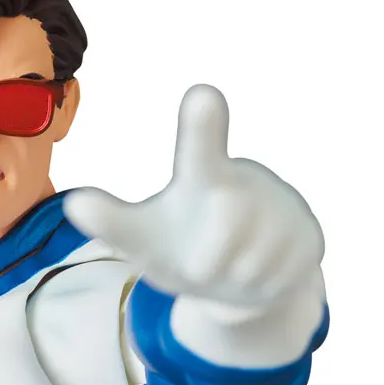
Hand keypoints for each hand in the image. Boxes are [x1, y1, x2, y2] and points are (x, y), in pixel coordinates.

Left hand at [63, 84, 323, 305]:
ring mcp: (284, 208)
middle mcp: (247, 182)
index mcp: (205, 176)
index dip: (202, 128)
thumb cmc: (181, 247)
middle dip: (204, 260)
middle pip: (221, 228)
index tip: (202, 95)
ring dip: (227, 278)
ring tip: (231, 266)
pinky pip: (272, 279)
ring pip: (243, 265)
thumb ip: (113, 222)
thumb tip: (74, 202)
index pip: (199, 152)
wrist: (243, 279)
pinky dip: (255, 289)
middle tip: (202, 263)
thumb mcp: (142, 241)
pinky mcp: (309, 238)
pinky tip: (257, 273)